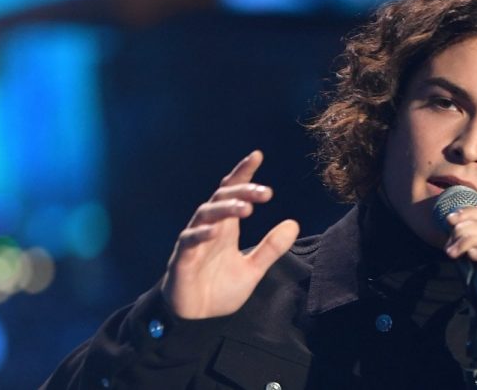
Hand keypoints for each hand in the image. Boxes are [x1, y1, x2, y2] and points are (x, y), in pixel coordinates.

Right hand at [161, 150, 299, 318]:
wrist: (196, 320)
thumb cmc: (218, 290)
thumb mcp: (253, 269)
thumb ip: (271, 247)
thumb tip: (294, 223)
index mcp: (226, 228)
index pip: (233, 193)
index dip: (243, 174)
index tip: (256, 156)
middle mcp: (209, 229)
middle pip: (221, 198)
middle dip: (242, 191)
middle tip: (265, 193)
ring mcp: (193, 243)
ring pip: (205, 214)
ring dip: (225, 209)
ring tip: (245, 209)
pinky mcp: (182, 260)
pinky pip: (188, 242)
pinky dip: (200, 235)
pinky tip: (215, 232)